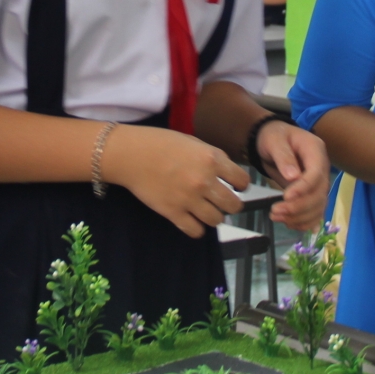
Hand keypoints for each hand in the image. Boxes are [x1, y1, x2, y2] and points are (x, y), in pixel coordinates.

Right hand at [102, 124, 247, 237]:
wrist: (132, 154)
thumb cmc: (161, 143)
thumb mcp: (194, 142)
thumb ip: (213, 158)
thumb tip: (226, 173)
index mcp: (212, 159)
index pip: (242, 181)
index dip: (241, 185)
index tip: (236, 187)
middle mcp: (205, 181)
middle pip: (233, 205)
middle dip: (232, 205)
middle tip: (224, 202)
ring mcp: (189, 199)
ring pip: (217, 220)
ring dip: (215, 217)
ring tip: (207, 211)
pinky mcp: (173, 213)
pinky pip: (195, 231)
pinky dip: (197, 229)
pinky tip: (193, 221)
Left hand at [256, 121, 329, 232]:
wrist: (275, 140)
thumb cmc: (274, 137)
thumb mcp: (275, 141)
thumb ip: (283, 157)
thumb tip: (293, 177)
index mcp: (316, 151)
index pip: (316, 173)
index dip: (304, 188)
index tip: (286, 197)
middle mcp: (322, 168)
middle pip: (319, 193)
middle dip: (298, 207)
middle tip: (275, 211)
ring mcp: (319, 182)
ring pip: (318, 206)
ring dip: (299, 217)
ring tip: (276, 216)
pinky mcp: (313, 194)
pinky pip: (315, 212)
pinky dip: (304, 222)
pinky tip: (289, 223)